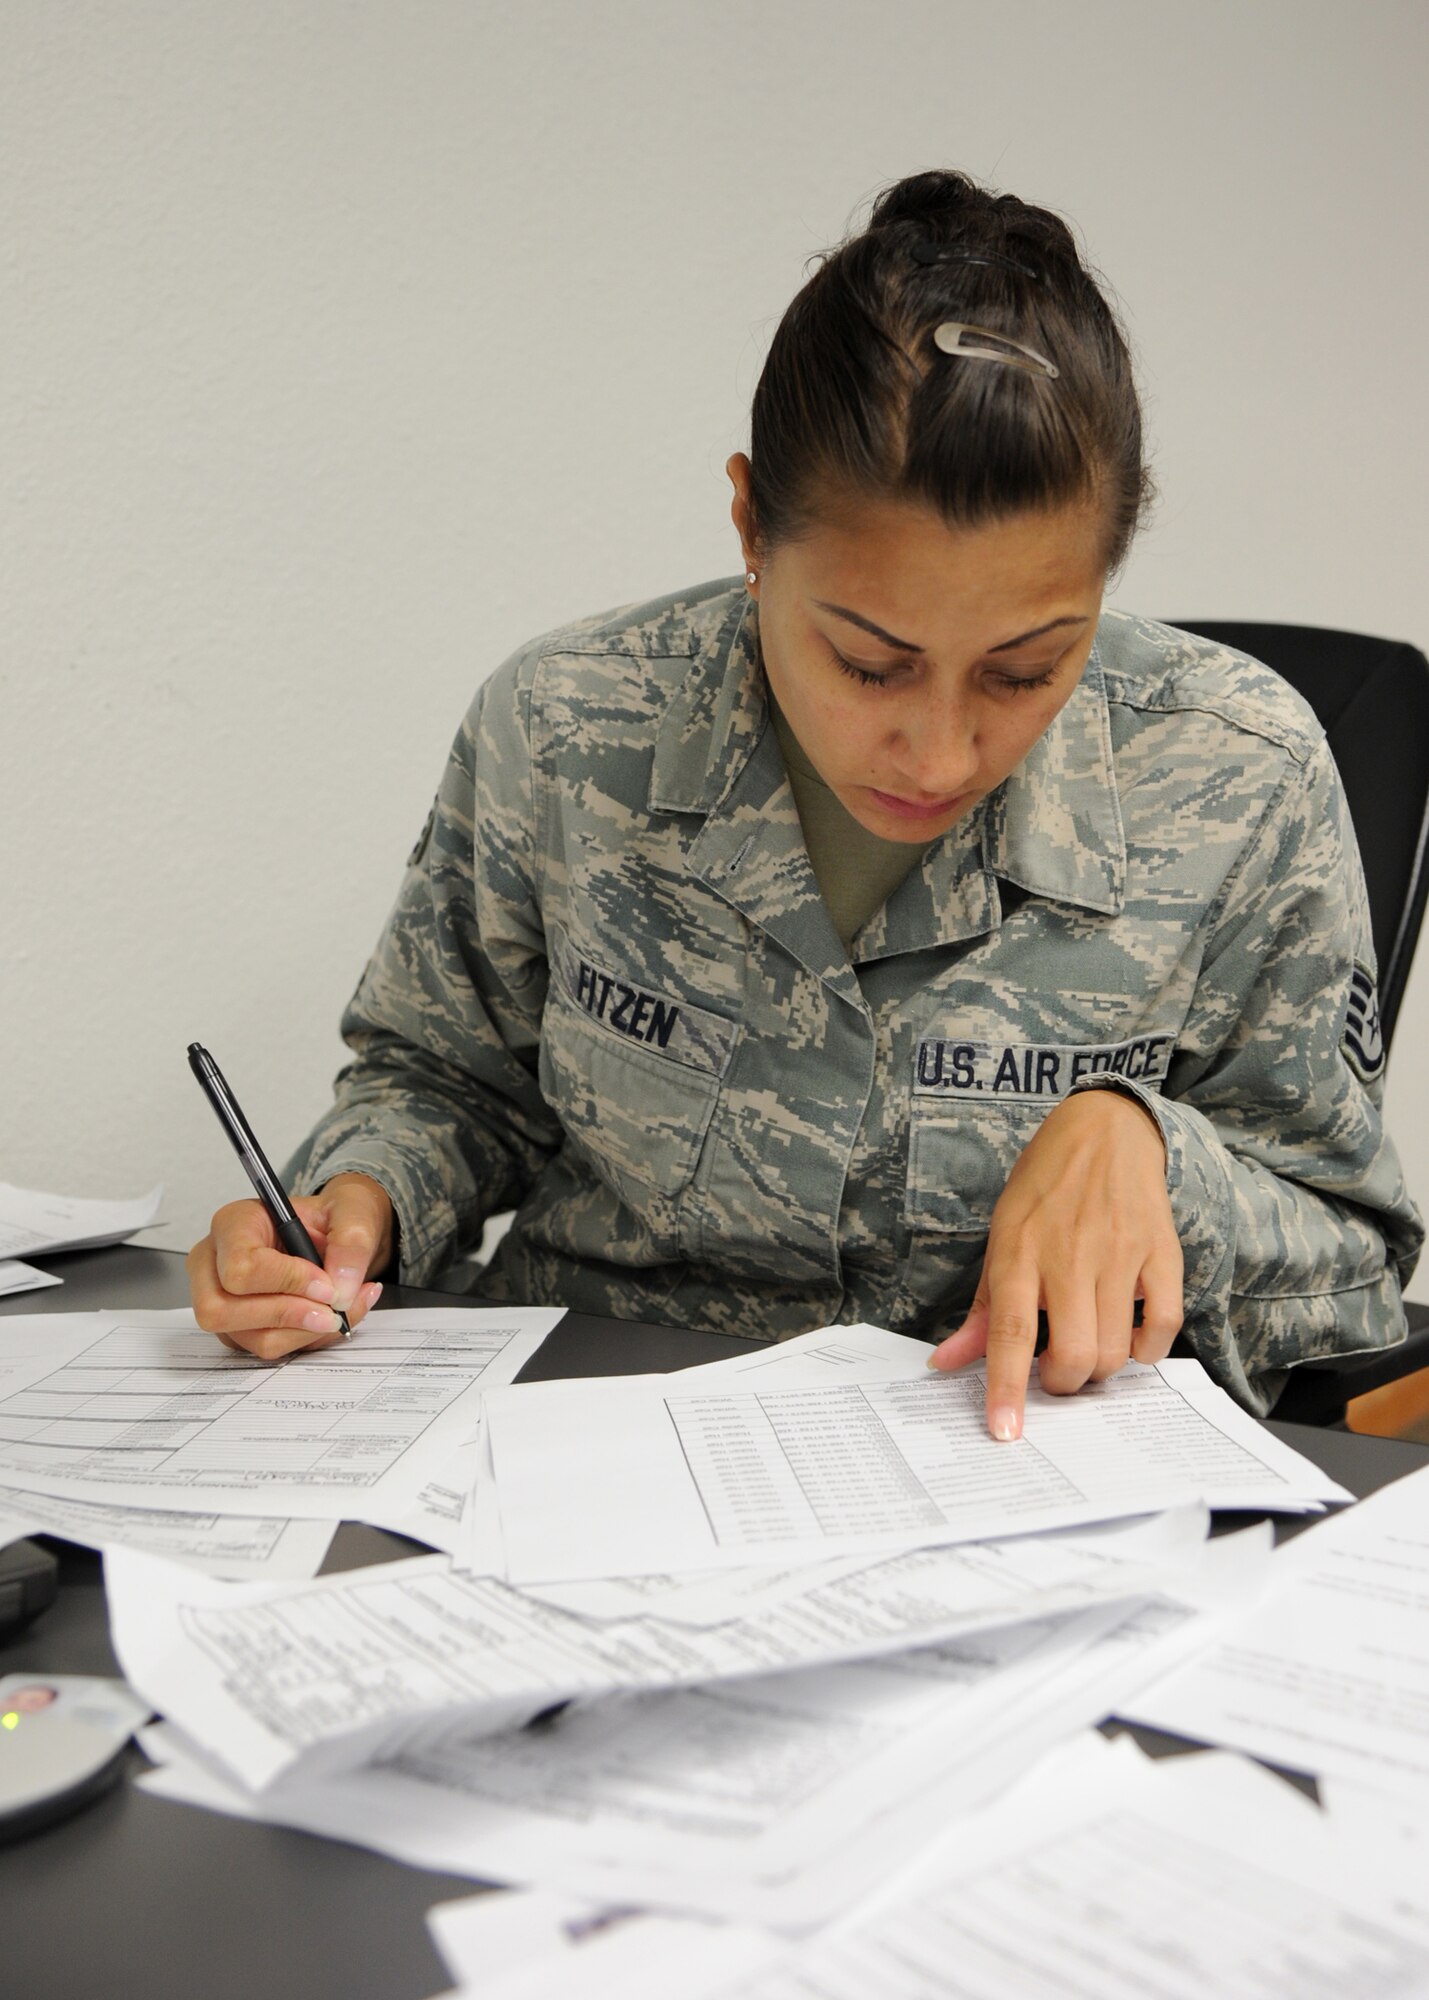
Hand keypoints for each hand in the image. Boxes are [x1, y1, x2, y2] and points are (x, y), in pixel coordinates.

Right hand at [187, 1173, 394, 1360]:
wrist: (335, 1233)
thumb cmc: (331, 1217)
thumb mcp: (353, 1212)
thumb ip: (351, 1243)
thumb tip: (341, 1290)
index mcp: (234, 1223)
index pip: (240, 1266)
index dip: (286, 1281)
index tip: (326, 1285)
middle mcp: (216, 1263)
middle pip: (222, 1311)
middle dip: (288, 1316)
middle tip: (333, 1310)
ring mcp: (222, 1300)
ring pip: (252, 1338)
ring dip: (306, 1331)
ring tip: (343, 1309)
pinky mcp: (239, 1328)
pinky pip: (269, 1347)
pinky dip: (307, 1338)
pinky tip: (329, 1316)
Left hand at [927, 1089, 1182, 1440]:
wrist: (1104, 1129)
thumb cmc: (1044, 1188)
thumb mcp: (1002, 1237)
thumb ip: (982, 1310)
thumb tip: (945, 1363)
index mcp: (1020, 1253)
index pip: (1009, 1333)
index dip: (1005, 1387)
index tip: (1005, 1431)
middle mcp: (1069, 1255)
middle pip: (1071, 1354)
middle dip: (1063, 1385)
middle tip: (1056, 1376)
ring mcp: (1119, 1253)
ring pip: (1116, 1349)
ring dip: (1101, 1370)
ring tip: (1089, 1351)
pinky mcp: (1162, 1252)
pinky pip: (1165, 1324)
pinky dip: (1149, 1351)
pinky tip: (1132, 1342)